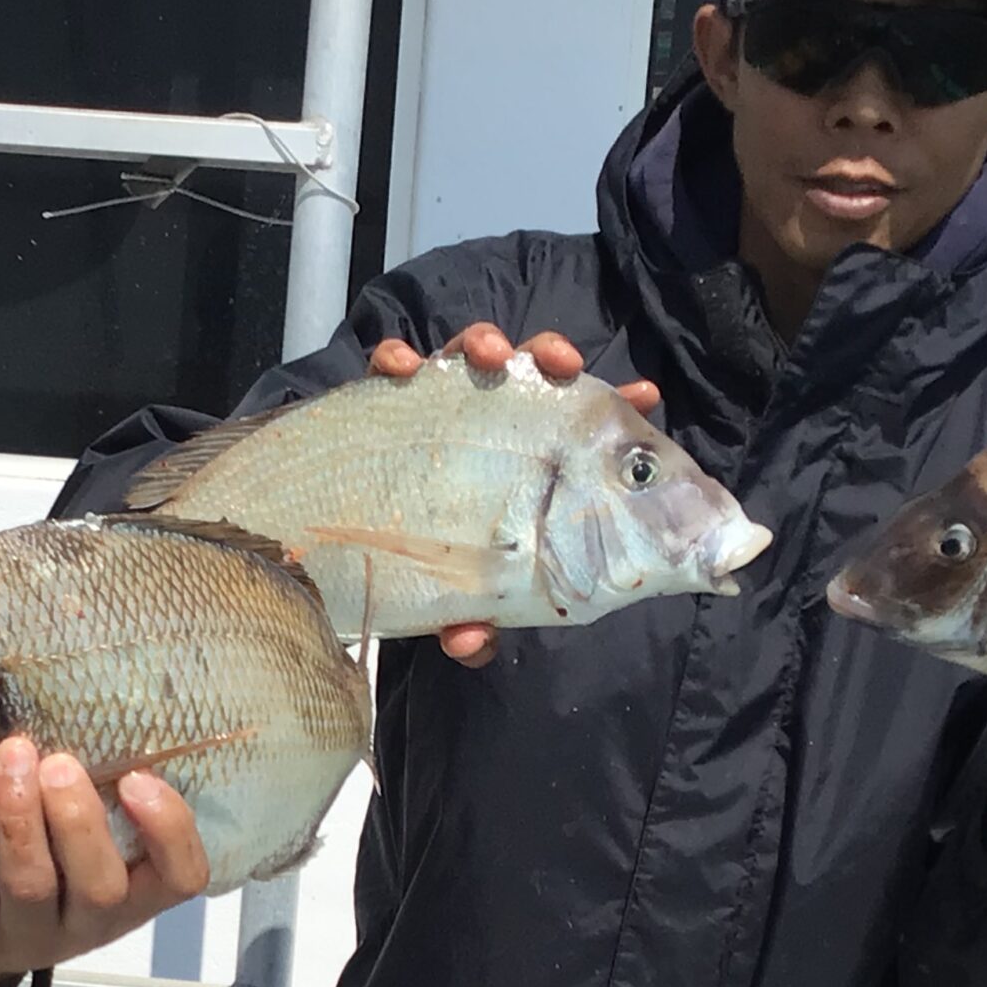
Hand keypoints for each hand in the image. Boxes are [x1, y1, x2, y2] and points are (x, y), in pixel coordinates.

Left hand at [0, 736, 209, 986]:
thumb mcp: (90, 854)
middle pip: (99, 888)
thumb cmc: (50, 872)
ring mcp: (24, 929)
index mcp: (133, 900)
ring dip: (19, 814)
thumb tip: (103, 716)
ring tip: (12, 755)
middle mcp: (87, 923)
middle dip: (80, 821)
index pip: (181, 879)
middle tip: (59, 764)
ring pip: (29, 881)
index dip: (170, 831)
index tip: (137, 777)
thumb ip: (105, 807)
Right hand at [367, 323, 663, 668]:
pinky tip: (399, 368)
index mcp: (523, 463)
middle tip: (559, 364)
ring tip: (487, 356)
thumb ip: (473, 616)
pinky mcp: (381, 405)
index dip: (611, 407)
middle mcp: (486, 426)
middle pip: (527, 372)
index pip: (574, 427)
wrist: (344, 550)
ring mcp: (436, 410)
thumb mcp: (461, 599)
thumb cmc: (428, 569)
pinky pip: (387, 372)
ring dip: (479, 344)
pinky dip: (394, 361)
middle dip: (546, 356)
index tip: (643, 396)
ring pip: (465, 357)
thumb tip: (471, 642)